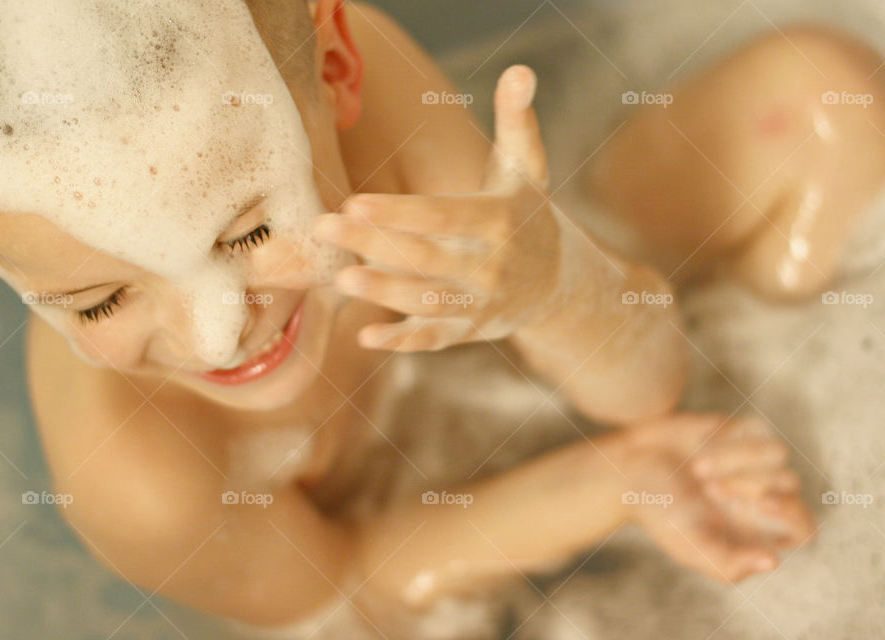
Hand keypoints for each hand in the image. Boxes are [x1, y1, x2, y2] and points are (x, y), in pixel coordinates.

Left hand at [311, 65, 571, 351]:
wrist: (559, 282)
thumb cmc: (526, 214)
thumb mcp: (526, 168)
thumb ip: (517, 121)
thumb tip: (520, 70)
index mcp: (500, 222)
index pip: (444, 216)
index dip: (399, 212)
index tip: (355, 201)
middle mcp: (492, 267)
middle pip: (428, 258)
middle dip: (375, 245)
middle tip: (325, 228)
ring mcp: (480, 304)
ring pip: (428, 302)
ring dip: (385, 294)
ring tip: (341, 277)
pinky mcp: (469, 331)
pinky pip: (434, 340)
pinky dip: (402, 342)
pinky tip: (365, 337)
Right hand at [620, 413, 815, 582]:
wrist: (629, 468)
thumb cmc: (659, 512)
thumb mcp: (689, 546)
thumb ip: (729, 564)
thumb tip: (773, 561)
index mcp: (754, 529)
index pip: (803, 527)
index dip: (794, 515)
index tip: (763, 504)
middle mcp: (759, 494)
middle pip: (791, 486)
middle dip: (753, 485)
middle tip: (712, 489)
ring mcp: (752, 461)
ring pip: (777, 455)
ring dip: (736, 461)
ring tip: (699, 470)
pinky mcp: (739, 431)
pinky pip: (758, 429)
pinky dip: (730, 440)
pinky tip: (703, 448)